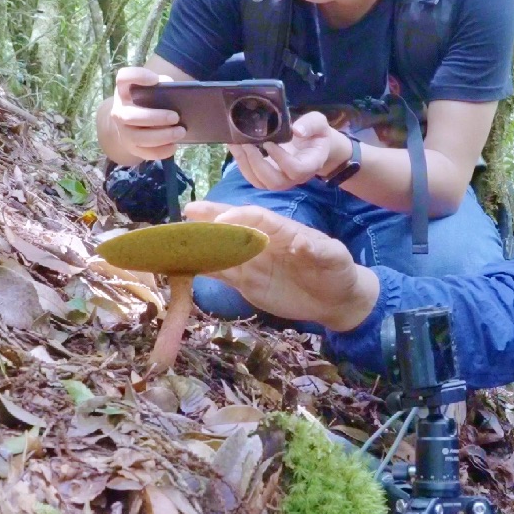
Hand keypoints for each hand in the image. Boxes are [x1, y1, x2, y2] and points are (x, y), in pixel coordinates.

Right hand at [107, 67, 184, 160]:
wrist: (130, 123)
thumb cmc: (145, 101)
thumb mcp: (150, 89)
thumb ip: (162, 85)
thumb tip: (175, 89)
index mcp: (123, 90)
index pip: (123, 78)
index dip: (137, 77)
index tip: (154, 79)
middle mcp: (119, 110)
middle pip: (130, 116)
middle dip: (155, 117)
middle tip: (176, 117)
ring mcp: (123, 131)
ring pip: (138, 137)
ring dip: (161, 136)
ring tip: (180, 132)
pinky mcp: (131, 147)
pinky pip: (144, 152)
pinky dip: (160, 151)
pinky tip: (173, 146)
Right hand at [182, 201, 378, 330]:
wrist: (335, 300)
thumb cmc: (338, 272)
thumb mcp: (335, 259)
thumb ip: (319, 249)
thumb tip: (300, 241)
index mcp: (282, 229)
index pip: (257, 217)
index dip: (239, 217)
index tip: (222, 221)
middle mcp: (261, 241)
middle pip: (232, 225)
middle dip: (210, 218)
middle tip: (188, 213)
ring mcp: (250, 261)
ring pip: (220, 249)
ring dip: (200, 243)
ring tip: (175, 239)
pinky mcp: (244, 281)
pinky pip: (219, 272)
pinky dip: (200, 268)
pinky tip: (181, 265)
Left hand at [226, 112, 343, 190]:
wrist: (312, 145)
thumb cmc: (316, 133)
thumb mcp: (318, 123)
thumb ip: (310, 124)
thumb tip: (296, 130)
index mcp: (310, 165)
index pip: (296, 170)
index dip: (280, 159)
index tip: (269, 143)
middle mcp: (295, 178)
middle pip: (274, 182)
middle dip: (257, 164)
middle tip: (247, 143)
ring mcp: (281, 180)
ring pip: (261, 183)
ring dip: (246, 165)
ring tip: (236, 145)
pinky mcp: (268, 178)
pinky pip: (253, 178)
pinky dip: (242, 164)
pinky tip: (236, 148)